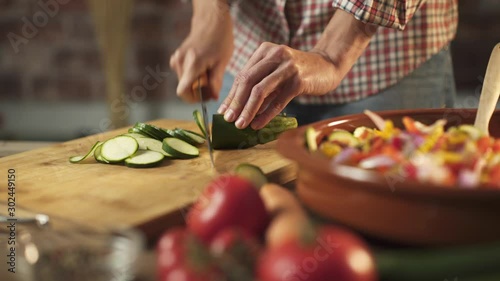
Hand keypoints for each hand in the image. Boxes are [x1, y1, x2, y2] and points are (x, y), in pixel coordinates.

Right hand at [170, 0, 233, 102]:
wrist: (211, 21)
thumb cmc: (220, 39)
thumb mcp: (222, 62)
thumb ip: (216, 82)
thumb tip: (213, 98)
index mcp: (192, 64)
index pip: (183, 91)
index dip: (193, 99)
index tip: (206, 97)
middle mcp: (180, 62)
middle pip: (185, 88)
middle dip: (199, 91)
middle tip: (213, 84)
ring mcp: (176, 59)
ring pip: (184, 82)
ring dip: (197, 83)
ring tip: (210, 71)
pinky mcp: (176, 58)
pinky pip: (183, 74)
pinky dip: (193, 76)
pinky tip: (203, 67)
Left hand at [217, 43, 339, 129]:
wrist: (328, 66)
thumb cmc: (298, 73)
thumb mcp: (275, 73)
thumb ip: (259, 85)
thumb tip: (236, 109)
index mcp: (264, 51)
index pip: (242, 75)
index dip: (231, 95)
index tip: (223, 112)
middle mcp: (274, 55)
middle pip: (247, 81)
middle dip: (236, 103)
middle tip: (228, 120)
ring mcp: (287, 67)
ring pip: (260, 91)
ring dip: (248, 110)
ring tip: (240, 125)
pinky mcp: (299, 80)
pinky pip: (278, 101)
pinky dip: (266, 114)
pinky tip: (257, 125)